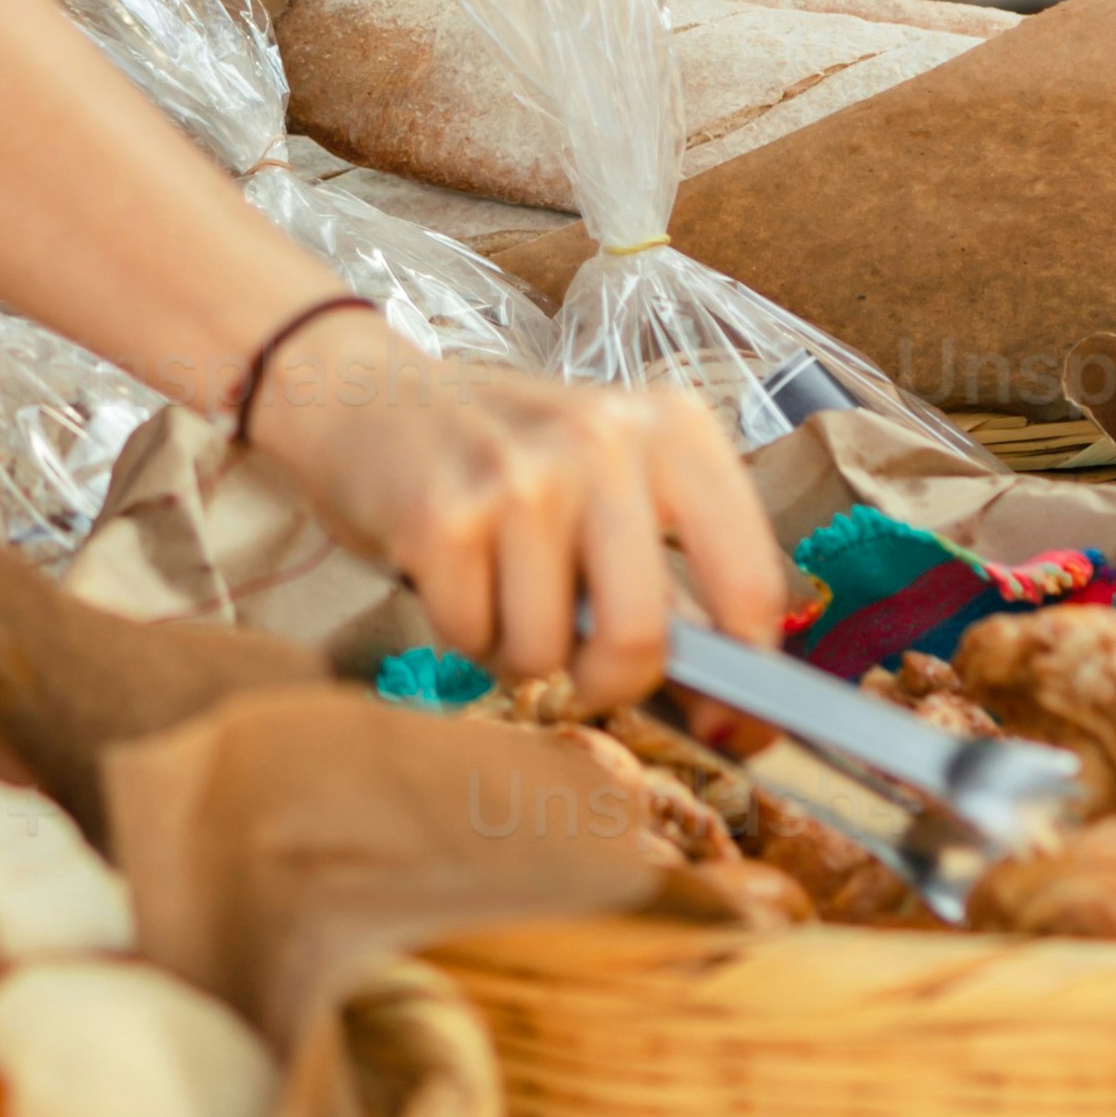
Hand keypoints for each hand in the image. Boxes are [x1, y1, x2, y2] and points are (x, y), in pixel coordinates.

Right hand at [241, 311, 785, 709]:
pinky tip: (451, 571)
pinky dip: (462, 630)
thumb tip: (737, 714)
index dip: (745, 681)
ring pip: (549, 651)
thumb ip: (674, 574)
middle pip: (645, 635)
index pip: (751, 583)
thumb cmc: (505, 457)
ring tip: (499, 587)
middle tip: (582, 669)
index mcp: (672, 429)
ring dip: (520, 650)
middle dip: (610, 680)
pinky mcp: (442, 514)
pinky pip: (473, 638)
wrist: (364, 392)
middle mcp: (603, 438)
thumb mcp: (609, 479)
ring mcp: (520, 475)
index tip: (730, 724)